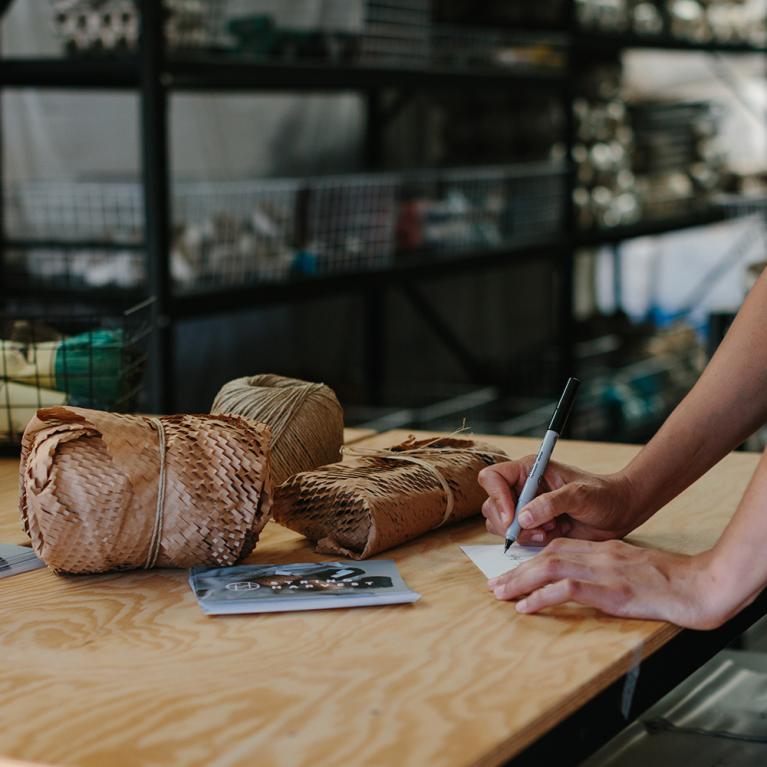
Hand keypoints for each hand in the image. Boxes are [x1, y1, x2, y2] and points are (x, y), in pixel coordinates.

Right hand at [478, 458, 638, 545]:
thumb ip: (551, 503)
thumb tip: (522, 518)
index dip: (497, 496)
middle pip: (491, 504)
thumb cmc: (603, 495)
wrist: (619, 513)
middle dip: (508, 522)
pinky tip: (552, 535)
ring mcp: (525, 508)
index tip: (513, 515)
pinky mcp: (532, 527)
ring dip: (521, 533)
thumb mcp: (580, 495)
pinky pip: (516, 538)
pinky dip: (530, 541)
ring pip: (499, 524)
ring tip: (548, 530)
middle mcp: (522, 488)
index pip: (492, 478)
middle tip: (535, 529)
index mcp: (529, 470)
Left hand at [488, 538, 727, 629]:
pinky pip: (567, 589)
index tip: (511, 570)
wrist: (698, 585)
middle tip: (495, 585)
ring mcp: (603, 571)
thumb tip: (584, 581)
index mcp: (602, 549)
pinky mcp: (611, 590)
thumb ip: (607, 569)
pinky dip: (542, 597)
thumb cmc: (669, 580)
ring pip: (550, 568)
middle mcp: (598, 555)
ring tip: (500, 594)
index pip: (557, 548)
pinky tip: (526, 607)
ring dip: (520, 581)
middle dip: (517, 570)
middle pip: (547, 556)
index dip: (531, 559)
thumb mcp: (632, 567)